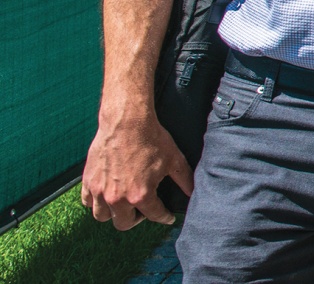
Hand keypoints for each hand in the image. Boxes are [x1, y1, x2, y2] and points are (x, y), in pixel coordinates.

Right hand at [80, 114, 191, 229]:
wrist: (127, 121)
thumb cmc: (151, 139)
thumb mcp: (174, 160)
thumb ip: (184, 179)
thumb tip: (193, 192)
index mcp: (140, 195)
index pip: (154, 216)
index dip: (164, 217)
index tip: (167, 217)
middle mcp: (118, 198)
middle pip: (123, 224)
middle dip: (136, 220)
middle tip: (143, 210)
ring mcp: (100, 191)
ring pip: (102, 217)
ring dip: (113, 213)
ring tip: (123, 203)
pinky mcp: (88, 181)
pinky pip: (87, 202)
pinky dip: (95, 202)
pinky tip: (106, 194)